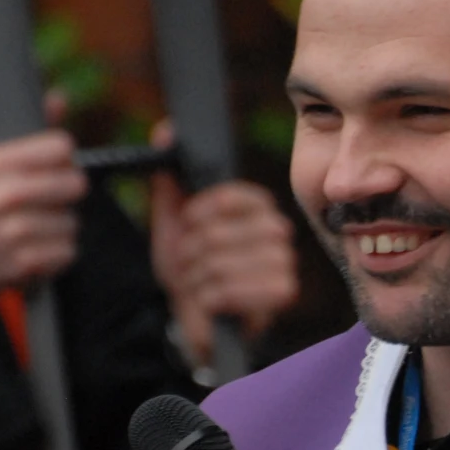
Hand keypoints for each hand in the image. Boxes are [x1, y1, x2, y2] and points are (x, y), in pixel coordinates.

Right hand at [0, 130, 86, 297]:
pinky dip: (55, 254)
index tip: (56, 168)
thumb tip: (60, 98)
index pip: (61, 147)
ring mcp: (15, 230)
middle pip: (75, 184)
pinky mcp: (23, 262)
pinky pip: (67, 251)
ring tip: (30, 230)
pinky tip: (32, 250)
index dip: (64, 158)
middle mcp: (4, 194)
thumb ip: (24, 135)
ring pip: (72, 221)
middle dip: (65, 194)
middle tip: (47, 201)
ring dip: (57, 228)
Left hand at [147, 120, 298, 365]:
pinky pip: (227, 291)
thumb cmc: (190, 268)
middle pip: (215, 234)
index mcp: (258, 205)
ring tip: (202, 285)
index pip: (226, 196)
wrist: (197, 318)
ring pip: (217, 264)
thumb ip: (170, 177)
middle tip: (193, 264)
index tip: (189, 228)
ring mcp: (285, 261)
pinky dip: (208, 301)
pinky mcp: (284, 293)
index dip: (195, 215)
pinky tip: (214, 304)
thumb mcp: (174, 220)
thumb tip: (165, 131)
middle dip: (190, 254)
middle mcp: (279, 229)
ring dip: (196, 280)